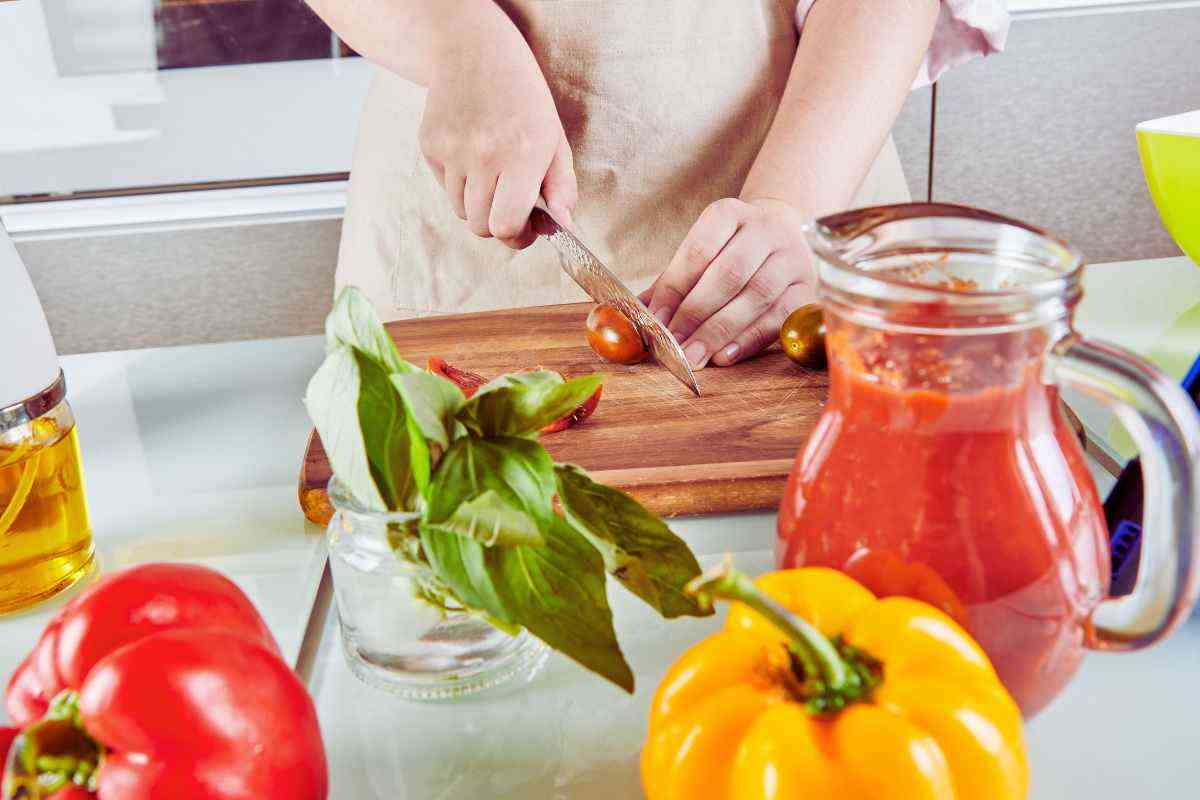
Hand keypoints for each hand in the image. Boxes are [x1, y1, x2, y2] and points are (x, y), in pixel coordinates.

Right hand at [418, 10, 576, 248]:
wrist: (474, 53)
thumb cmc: (523, 99)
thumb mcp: (555, 139)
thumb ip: (562, 187)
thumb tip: (563, 226)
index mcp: (522, 155)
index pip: (506, 225)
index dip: (517, 237)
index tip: (527, 230)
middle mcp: (483, 155)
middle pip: (481, 227)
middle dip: (498, 225)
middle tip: (511, 207)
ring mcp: (452, 151)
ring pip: (461, 212)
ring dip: (478, 205)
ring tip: (492, 175)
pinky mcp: (430, 146)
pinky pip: (445, 189)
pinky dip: (460, 184)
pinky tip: (472, 155)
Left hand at [643, 198, 816, 367]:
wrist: (782, 235)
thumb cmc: (729, 251)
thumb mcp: (700, 254)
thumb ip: (670, 284)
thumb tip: (637, 315)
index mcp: (729, 214)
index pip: (698, 252)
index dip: (674, 290)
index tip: (656, 321)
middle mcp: (765, 230)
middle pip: (729, 274)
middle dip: (697, 314)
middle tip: (675, 346)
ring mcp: (792, 258)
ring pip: (757, 296)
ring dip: (721, 331)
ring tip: (696, 356)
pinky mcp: (809, 288)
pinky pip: (781, 318)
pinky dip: (751, 339)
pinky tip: (726, 355)